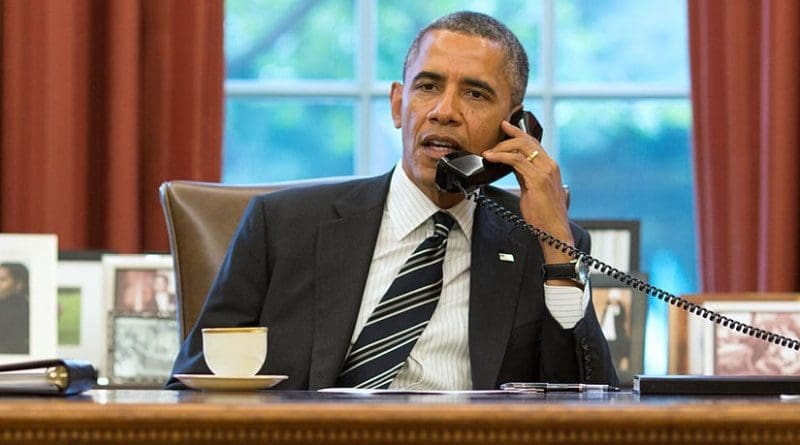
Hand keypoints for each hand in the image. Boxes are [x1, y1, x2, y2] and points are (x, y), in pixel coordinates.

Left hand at [482, 121, 573, 262]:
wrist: (554, 231)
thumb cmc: (544, 215)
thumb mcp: (532, 190)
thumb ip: (525, 176)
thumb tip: (511, 166)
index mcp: (550, 167)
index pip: (534, 143)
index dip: (519, 133)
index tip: (506, 126)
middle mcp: (550, 165)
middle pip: (528, 141)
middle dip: (508, 136)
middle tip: (493, 138)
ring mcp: (545, 171)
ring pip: (522, 147)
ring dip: (502, 147)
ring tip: (489, 152)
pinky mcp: (538, 179)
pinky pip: (516, 161)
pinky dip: (501, 156)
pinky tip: (491, 158)